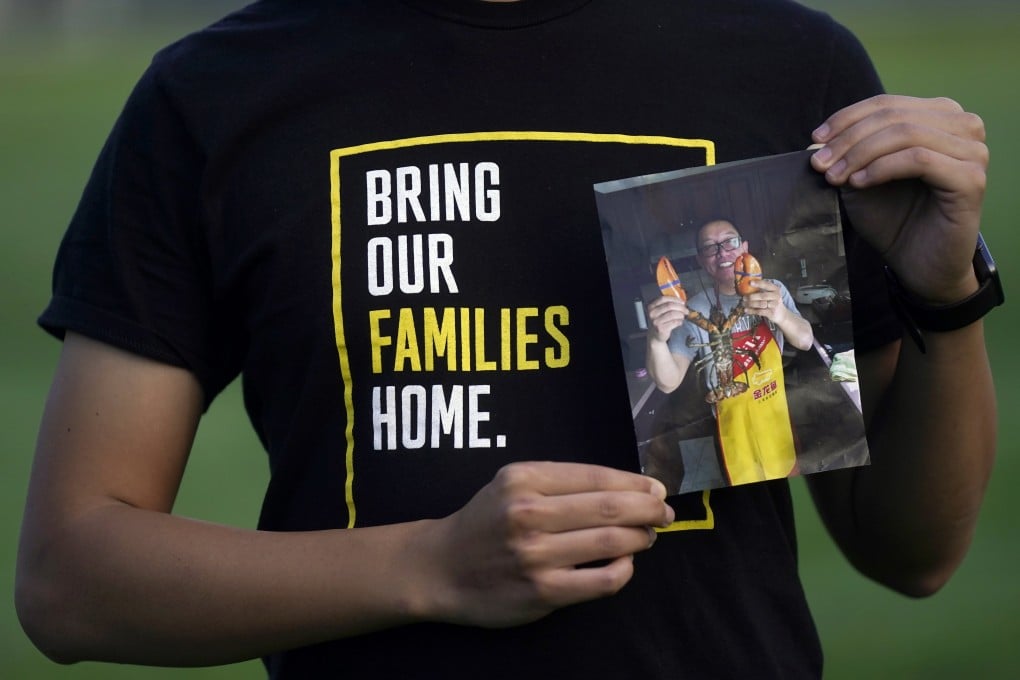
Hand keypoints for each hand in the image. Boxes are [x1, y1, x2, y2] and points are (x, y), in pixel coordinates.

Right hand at [421, 462, 673, 627]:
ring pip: (612, 542)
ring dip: (641, 537)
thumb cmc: (486, 521)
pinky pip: (602, 581)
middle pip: (610, 507)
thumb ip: (562, 481)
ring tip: (648, 535)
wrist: (442, 567)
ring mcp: (535, 555)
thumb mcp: (512, 483)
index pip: (596, 476)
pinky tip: (625, 564)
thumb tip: (631, 485)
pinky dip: (624, 570)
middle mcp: (528, 513)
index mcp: (524, 479)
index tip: (655, 488)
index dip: (635, 482)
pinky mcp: (542, 591)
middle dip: (649, 507)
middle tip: (665, 511)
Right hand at [645, 296, 688, 343]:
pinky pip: (674, 322)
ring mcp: (656, 321)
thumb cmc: (661, 321)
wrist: (655, 335)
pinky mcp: (660, 328)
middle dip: (680, 307)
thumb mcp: (661, 311)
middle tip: (686, 310)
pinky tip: (680, 322)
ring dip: (681, 315)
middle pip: (669, 306)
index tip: (682, 302)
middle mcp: (652, 313)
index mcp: (652, 306)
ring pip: (673, 314)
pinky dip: (679, 321)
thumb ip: (668, 305)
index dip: (675, 299)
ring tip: (682, 317)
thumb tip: (682, 302)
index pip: (664, 299)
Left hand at [743, 279, 785, 321]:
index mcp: (775, 289)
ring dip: (750, 304)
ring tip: (743, 303)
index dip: (758, 283)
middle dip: (751, 296)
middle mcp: (776, 296)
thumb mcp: (771, 294)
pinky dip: (752, 311)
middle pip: (762, 296)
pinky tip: (746, 310)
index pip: (767, 285)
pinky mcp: (771, 313)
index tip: (750, 282)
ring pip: (760, 304)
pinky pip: (760, 311)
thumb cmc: (772, 301)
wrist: (781, 314)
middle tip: (743, 297)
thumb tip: (747, 285)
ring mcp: (774, 305)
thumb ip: (762, 289)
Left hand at [810, 95, 987, 303]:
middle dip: (849, 139)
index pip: (887, 104)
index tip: (815, 140)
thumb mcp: (862, 177)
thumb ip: (847, 153)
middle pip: (894, 116)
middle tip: (820, 164)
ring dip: (861, 154)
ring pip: (906, 134)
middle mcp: (963, 126)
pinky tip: (859, 184)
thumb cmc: (893, 218)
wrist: (917, 263)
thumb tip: (817, 140)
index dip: (846, 118)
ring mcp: (972, 151)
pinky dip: (882, 168)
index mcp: (939, 117)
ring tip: (836, 177)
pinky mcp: (971, 178)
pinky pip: (919, 160)